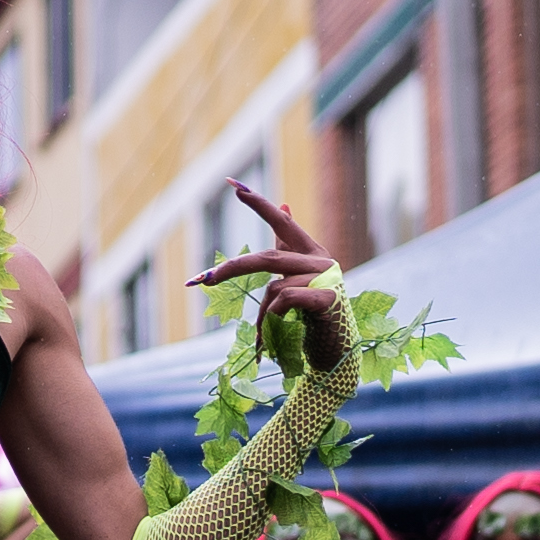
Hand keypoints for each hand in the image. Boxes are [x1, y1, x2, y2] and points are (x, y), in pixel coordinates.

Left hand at [185, 182, 348, 380]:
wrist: (338, 353)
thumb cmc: (314, 317)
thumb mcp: (300, 278)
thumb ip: (288, 247)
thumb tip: (284, 204)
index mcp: (311, 251)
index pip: (282, 223)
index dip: (258, 204)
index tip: (232, 185)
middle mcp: (321, 259)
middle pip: (267, 258)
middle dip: (232, 270)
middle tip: (202, 280)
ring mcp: (326, 278)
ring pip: (274, 288)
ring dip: (263, 316)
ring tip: (264, 340)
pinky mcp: (328, 298)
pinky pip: (285, 301)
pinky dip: (275, 319)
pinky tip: (282, 334)